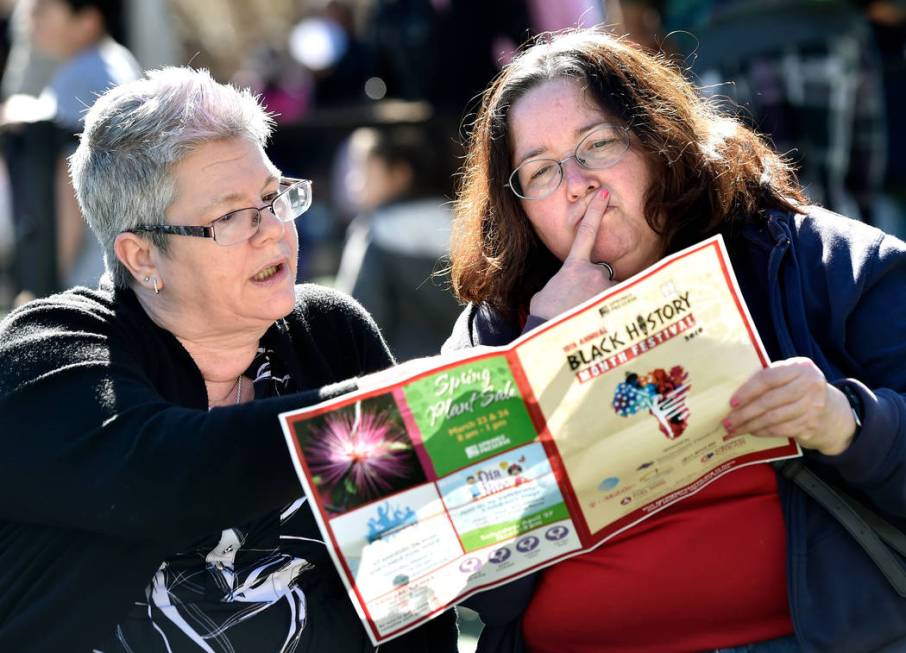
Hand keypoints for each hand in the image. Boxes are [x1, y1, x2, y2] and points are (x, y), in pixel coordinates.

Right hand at [529, 189, 616, 318]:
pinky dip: (606, 312)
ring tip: (582, 316)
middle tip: (579, 305)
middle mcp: (593, 272)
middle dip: (594, 288)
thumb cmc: (544, 313)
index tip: (603, 195)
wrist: (547, 330)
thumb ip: (565, 281)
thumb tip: (571, 286)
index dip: (595, 212)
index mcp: (573, 266)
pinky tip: (591, 321)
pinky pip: (616, 304)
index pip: (586, 233)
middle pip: (602, 275)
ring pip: (610, 291)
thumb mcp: (550, 290)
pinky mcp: (612, 303)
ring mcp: (605, 288)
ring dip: (599, 301)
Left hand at [724, 357, 856, 455]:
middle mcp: (810, 385)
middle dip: (745, 412)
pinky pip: (780, 430)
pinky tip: (752, 431)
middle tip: (727, 420)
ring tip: (735, 429)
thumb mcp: (793, 376)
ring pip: (773, 418)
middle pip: (769, 400)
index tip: (732, 402)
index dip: (747, 390)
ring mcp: (812, 407)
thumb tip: (734, 388)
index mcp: (801, 367)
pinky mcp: (811, 425)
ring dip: (750, 425)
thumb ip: (772, 377)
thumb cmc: (802, 390)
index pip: (768, 378)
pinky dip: (763, 431)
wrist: (834, 414)